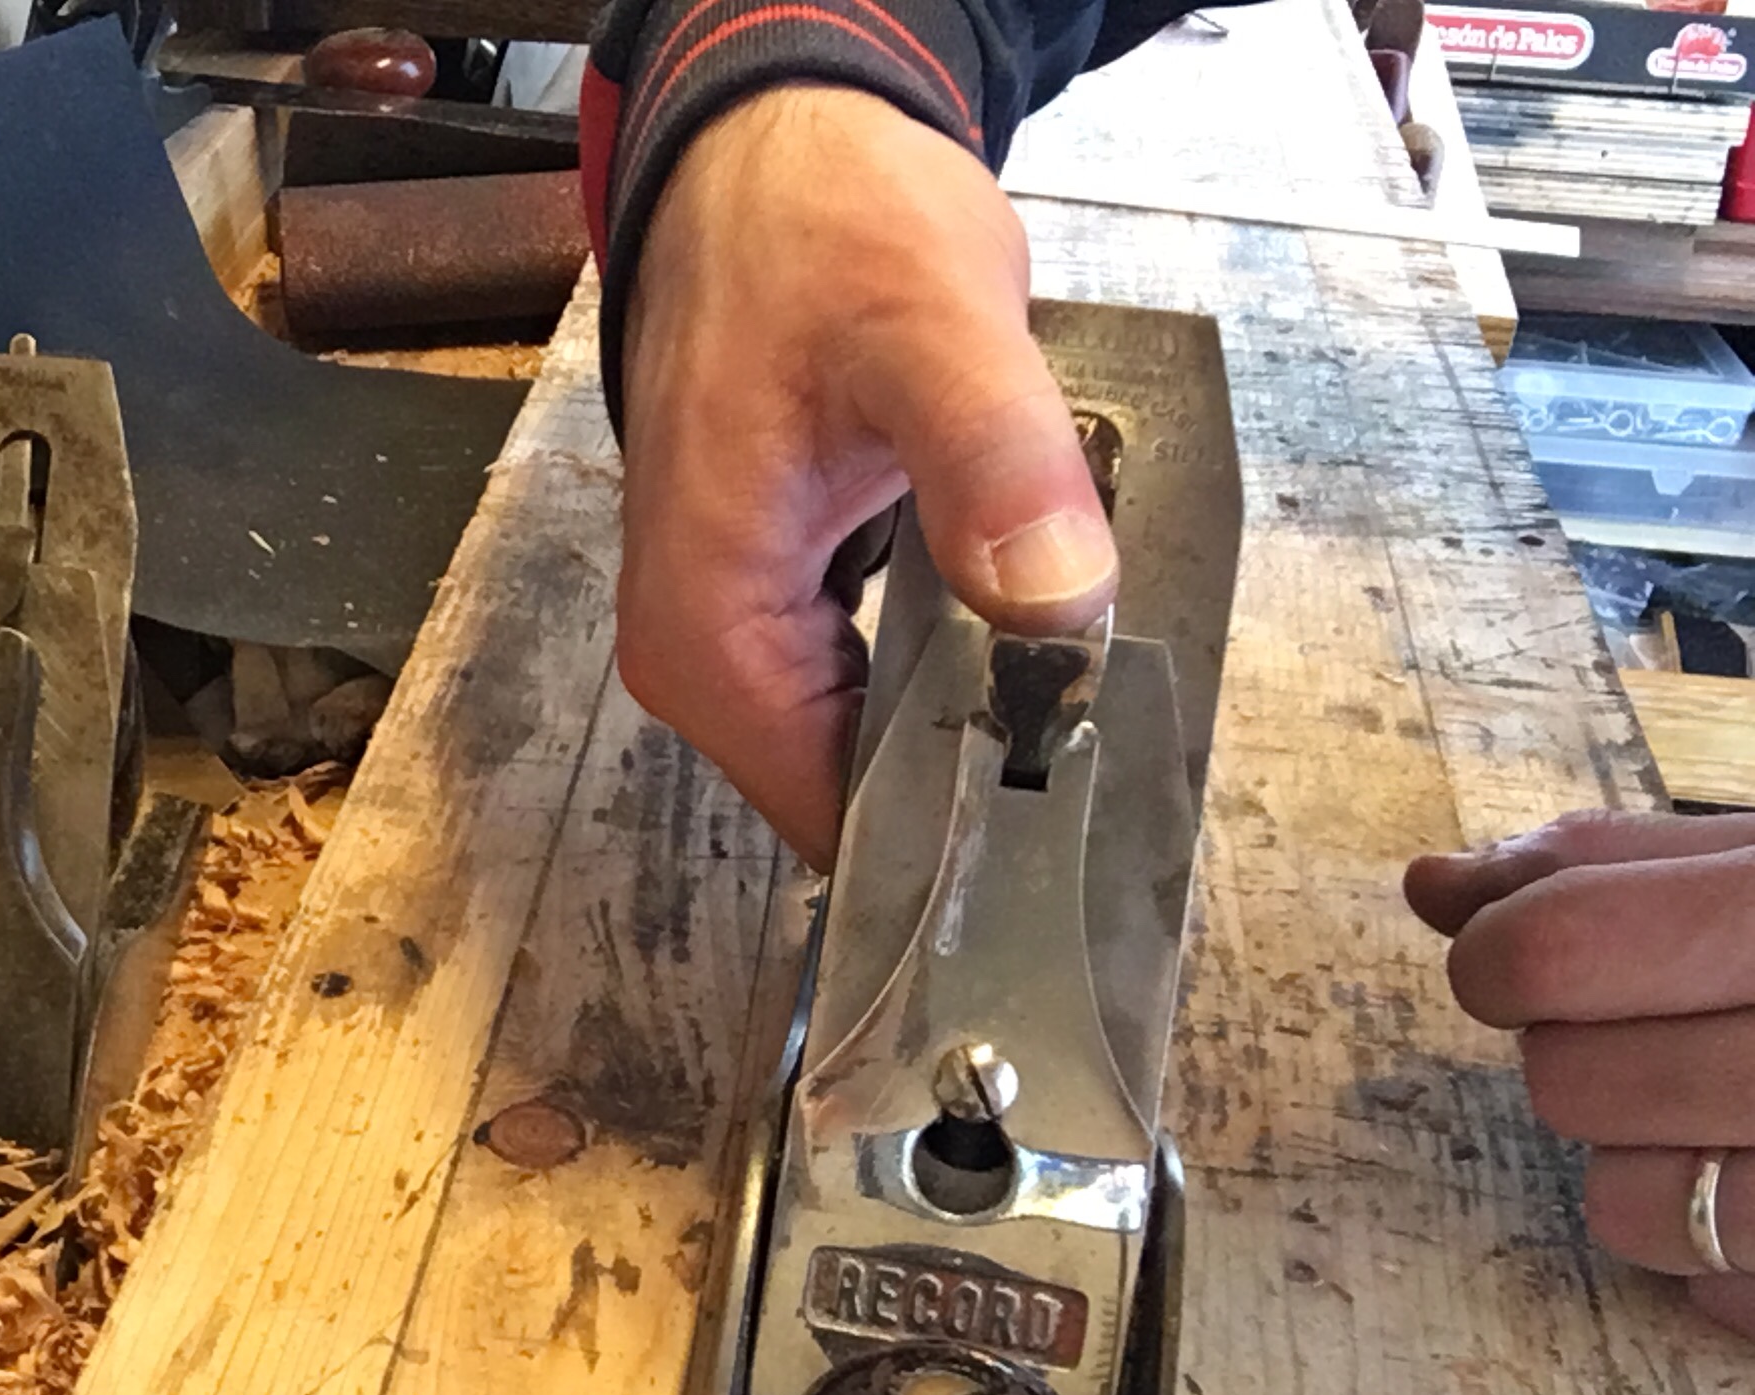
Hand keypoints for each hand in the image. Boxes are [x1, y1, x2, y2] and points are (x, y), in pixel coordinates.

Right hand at [617, 85, 1116, 868]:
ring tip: (1073, 682)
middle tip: (1100, 728)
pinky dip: (951, 679)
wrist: (767, 157)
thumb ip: (992, 461)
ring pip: (868, 750)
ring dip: (972, 729)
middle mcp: (701, 662)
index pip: (837, 825)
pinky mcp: (772, 607)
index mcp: (709, 633)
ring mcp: (733, 637)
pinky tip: (1021, 638)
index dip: (959, 829)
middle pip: (856, 804)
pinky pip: (870, 692)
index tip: (1073, 804)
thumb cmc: (815, 229)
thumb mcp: (927, 323)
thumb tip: (1057, 600)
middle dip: (979, 782)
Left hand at [1406, 810, 1754, 1338]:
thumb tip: (1431, 886)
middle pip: (1572, 1085)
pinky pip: (1718, 1302)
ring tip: (1739, 1112)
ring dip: (1650, 1165)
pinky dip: (1729, 1261)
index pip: (1550, 954)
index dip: (1505, 957)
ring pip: (1627, 1214)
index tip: (1533, 958)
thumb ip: (1614, 866)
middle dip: (1590, 1055)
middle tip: (1680, 1027)